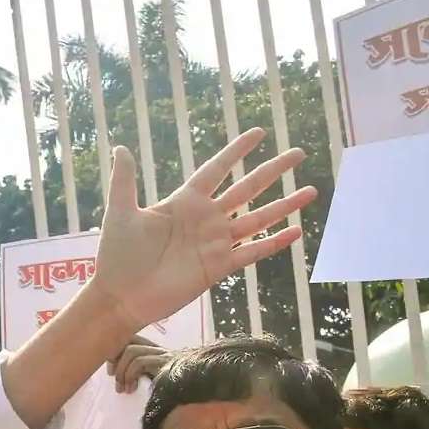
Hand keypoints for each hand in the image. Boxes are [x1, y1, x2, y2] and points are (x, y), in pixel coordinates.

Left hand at [91, 128, 316, 332]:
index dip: (236, 152)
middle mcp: (205, 219)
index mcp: (184, 202)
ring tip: (312, 190)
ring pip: (258, 219)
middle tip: (298, 153)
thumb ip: (124, 181)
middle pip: (246, 189)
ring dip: (284, 205)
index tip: (258, 132)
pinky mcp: (219, 267)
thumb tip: (121, 147)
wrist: (120, 296)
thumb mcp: (120, 213)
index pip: (216, 170)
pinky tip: (297, 231)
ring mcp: (215, 243)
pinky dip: (275, 242)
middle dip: (272, 171)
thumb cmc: (117, 255)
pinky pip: (253, 252)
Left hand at [107, 336, 170, 393]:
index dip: (115, 352)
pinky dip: (130, 375)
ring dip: (121, 371)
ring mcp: (164, 356)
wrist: (201, 391)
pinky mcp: (167, 364)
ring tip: (122, 388)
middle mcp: (159, 350)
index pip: (130, 339)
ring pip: (131, 351)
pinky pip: (140, 362)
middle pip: (129, 340)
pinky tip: (132, 389)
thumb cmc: (175, 390)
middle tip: (113, 378)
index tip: (110, 371)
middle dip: (114, 358)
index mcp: (154, 351)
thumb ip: (138, 373)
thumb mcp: (153, 379)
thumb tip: (116, 377)